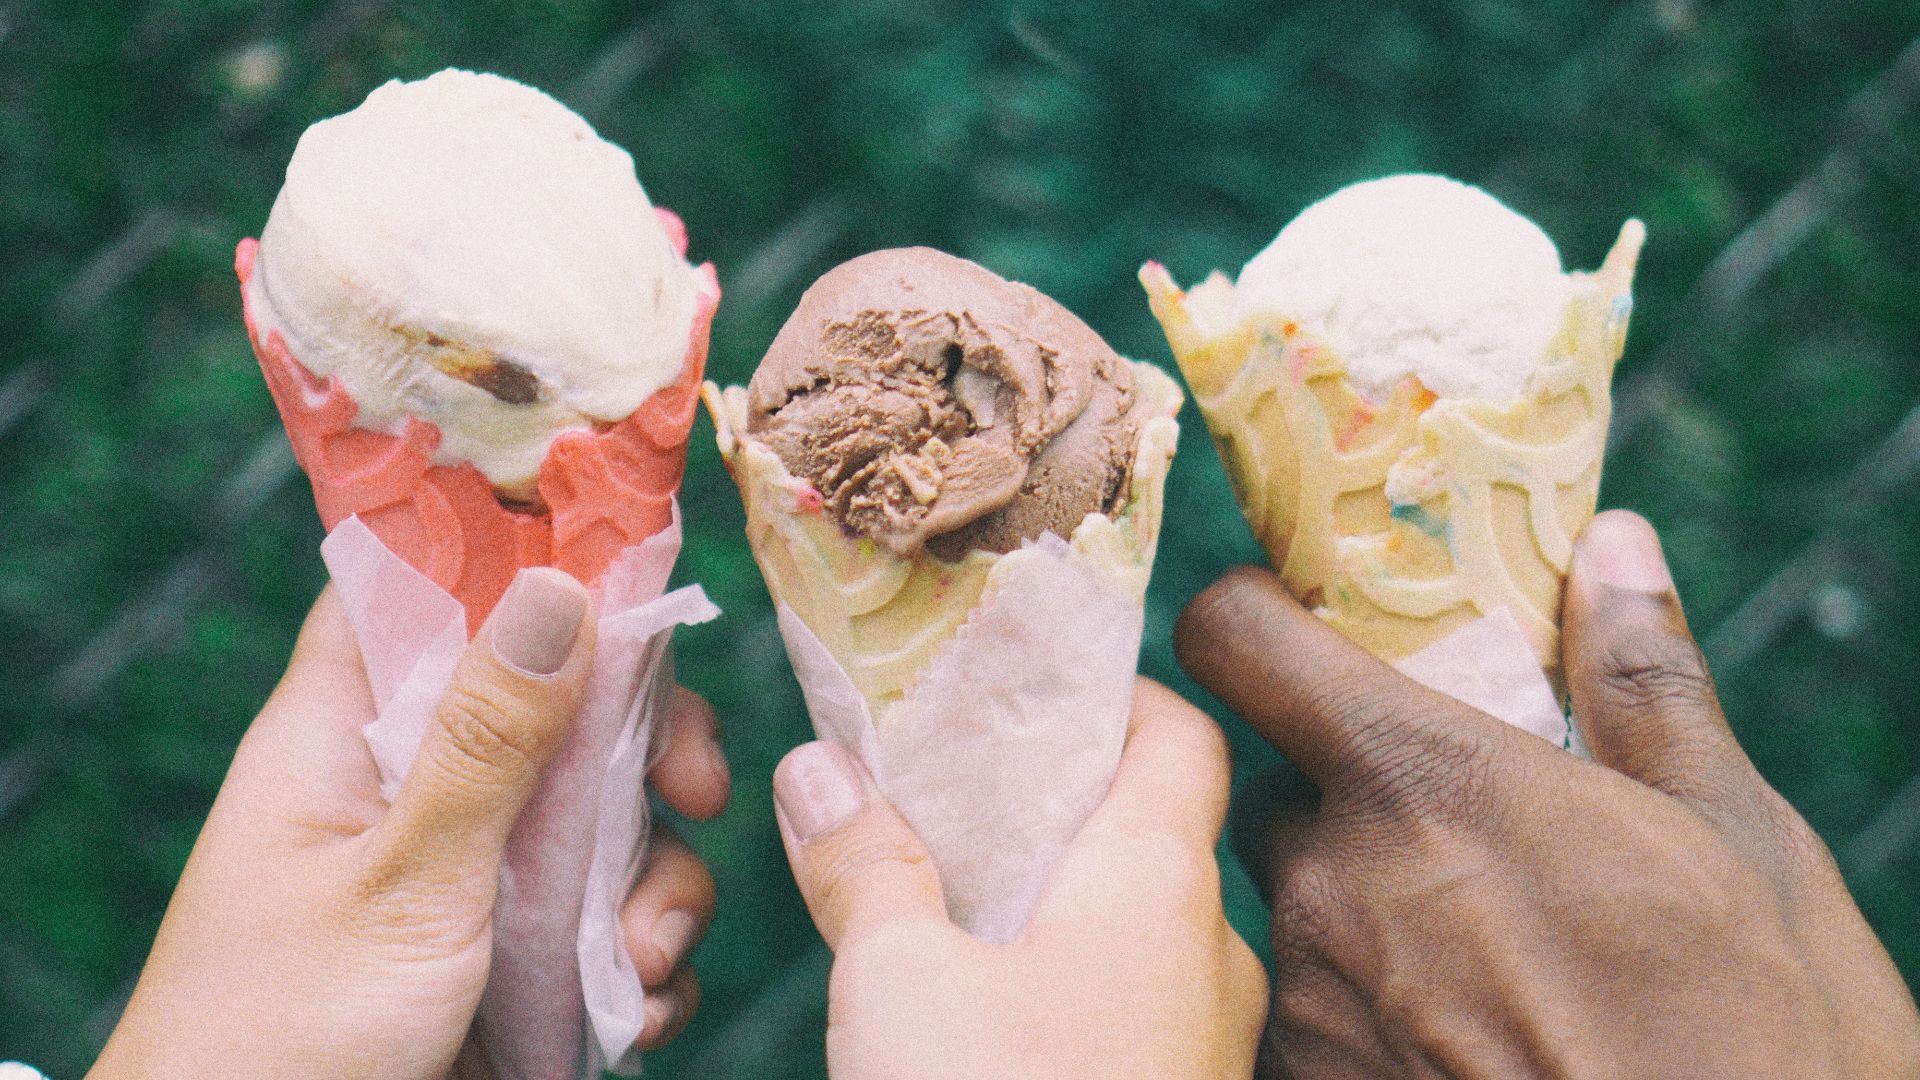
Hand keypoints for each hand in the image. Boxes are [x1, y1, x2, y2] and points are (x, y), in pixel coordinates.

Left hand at [90, 569, 730, 1079]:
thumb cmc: (279, 1039)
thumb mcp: (401, 880)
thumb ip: (488, 740)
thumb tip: (561, 584)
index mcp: (345, 735)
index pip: (428, 589)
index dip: (524, 561)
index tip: (632, 576)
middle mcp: (412, 787)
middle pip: (558, 702)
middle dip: (646, 749)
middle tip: (697, 791)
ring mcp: (469, 872)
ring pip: (606, 819)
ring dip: (656, 884)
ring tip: (641, 963)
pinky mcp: (512, 955)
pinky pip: (610, 919)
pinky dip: (641, 960)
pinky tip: (634, 1010)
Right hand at [774, 679, 1266, 1079]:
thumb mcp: (899, 980)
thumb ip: (865, 862)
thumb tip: (821, 768)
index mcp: (1160, 879)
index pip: (1179, 732)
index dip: (1110, 689)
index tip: (1025, 678)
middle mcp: (1206, 949)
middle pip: (1149, 824)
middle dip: (1050, 792)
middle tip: (951, 773)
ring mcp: (1200, 1039)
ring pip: (1131, 923)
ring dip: (1046, 889)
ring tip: (941, 875)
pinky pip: (1124, 1002)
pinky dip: (1058, 969)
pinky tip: (974, 994)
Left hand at [1177, 510, 1919, 1077]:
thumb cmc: (1755, 1041)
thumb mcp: (1739, 842)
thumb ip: (1644, 685)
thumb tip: (1615, 550)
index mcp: (1417, 780)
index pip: (1234, 640)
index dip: (1249, 621)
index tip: (1291, 627)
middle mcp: (1327, 882)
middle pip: (1272, 790)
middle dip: (1339, 796)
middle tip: (1451, 834)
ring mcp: (1307, 1001)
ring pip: (1291, 911)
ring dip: (1358, 913)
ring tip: (1486, 961)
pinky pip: (1304, 1021)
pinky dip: (1360, 1017)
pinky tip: (1459, 1045)